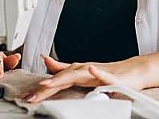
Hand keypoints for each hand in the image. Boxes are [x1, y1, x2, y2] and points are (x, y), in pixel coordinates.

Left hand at [22, 54, 147, 102]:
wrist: (132, 71)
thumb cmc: (107, 73)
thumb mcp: (82, 73)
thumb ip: (64, 68)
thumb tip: (46, 61)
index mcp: (76, 72)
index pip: (55, 81)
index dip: (40, 89)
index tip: (26, 97)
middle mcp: (83, 70)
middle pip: (61, 79)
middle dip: (46, 87)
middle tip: (32, 96)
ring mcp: (96, 72)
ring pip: (77, 74)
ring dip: (62, 78)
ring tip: (48, 84)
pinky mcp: (111, 75)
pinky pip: (103, 75)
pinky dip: (97, 72)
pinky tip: (91, 70)